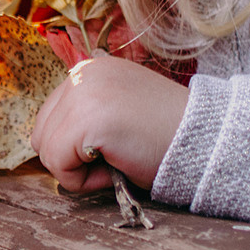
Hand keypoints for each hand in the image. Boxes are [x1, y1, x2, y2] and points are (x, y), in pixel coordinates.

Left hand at [30, 54, 190, 192]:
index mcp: (89, 70)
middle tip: (117, 155)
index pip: (50, 118)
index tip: (116, 144)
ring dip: (79, 169)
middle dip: (73, 156)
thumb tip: (46, 144)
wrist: (207, 139)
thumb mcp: (118, 111)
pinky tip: (117, 166)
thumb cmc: (165, 135)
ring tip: (118, 159)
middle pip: (41, 133)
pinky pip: (57, 164)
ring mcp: (82, 93)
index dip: (78, 145)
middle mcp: (81, 73)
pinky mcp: (86, 119)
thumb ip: (85, 115)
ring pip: (46, 151)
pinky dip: (82, 180)